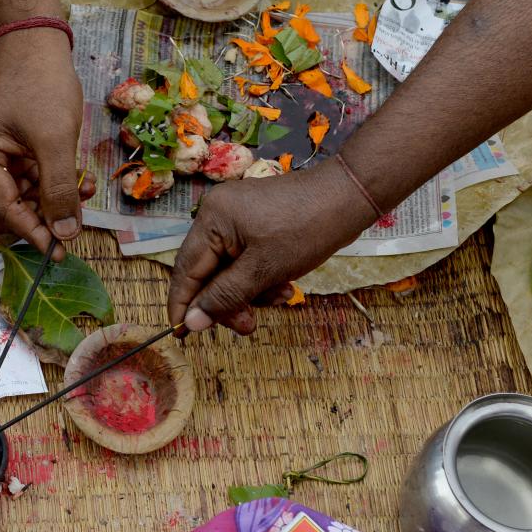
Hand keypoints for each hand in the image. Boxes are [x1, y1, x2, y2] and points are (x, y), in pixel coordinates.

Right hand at [0, 29, 95, 259]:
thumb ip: (59, 190)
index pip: (0, 210)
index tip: (60, 248)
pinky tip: (77, 179)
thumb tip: (64, 235)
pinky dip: (48, 184)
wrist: (34, 40)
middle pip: (1, 212)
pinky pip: (23, 181)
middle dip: (39, 218)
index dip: (32, 231)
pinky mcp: (1, 151)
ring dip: (49, 201)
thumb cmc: (41, 83)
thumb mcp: (55, 140)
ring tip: (85, 191)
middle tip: (73, 223)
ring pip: (16, 199)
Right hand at [166, 162, 376, 334]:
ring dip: (249, 291)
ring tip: (280, 297)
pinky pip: (245, 259)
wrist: (350, 196)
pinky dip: (260, 277)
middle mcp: (217, 216)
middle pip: (207, 273)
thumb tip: (190, 323)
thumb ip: (224, 297)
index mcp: (211, 220)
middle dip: (227, 302)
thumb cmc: (308, 229)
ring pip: (229, 270)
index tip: (181, 334)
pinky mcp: (255, 222)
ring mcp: (236, 218)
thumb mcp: (264, 270)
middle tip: (248, 326)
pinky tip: (283, 285)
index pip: (185, 270)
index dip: (182, 304)